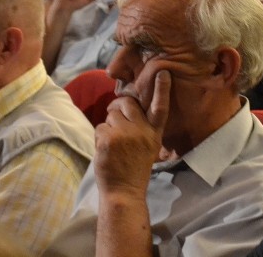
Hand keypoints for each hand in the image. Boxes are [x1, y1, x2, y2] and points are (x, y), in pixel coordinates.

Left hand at [94, 71, 171, 195]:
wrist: (123, 191)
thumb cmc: (134, 168)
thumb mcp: (148, 146)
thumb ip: (142, 127)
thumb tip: (126, 106)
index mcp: (154, 133)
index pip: (160, 107)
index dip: (162, 89)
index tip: (163, 72)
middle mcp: (142, 131)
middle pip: (127, 103)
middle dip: (117, 106)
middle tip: (114, 114)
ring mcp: (125, 134)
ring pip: (110, 115)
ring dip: (108, 125)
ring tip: (113, 143)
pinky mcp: (108, 139)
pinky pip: (100, 127)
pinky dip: (99, 137)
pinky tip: (106, 150)